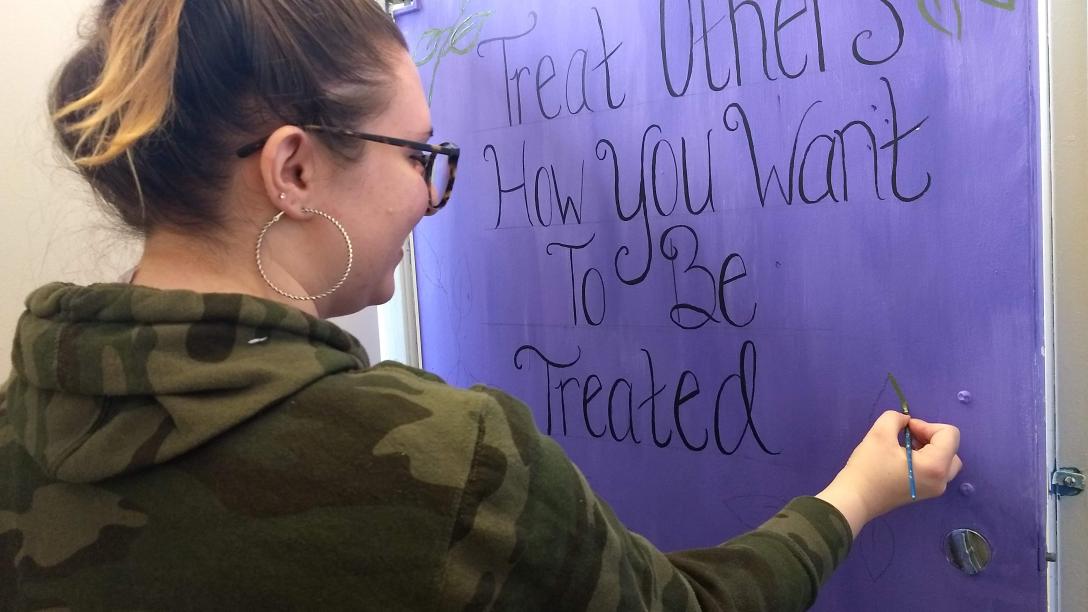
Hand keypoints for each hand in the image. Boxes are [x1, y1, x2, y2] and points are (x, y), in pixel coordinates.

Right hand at [815, 411, 962, 537]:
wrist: (855, 498)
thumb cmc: (868, 467)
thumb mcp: (879, 433)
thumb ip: (896, 418)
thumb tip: (906, 422)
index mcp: (935, 465)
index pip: (949, 434)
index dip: (927, 425)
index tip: (906, 429)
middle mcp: (942, 480)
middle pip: (952, 449)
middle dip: (932, 437)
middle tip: (908, 436)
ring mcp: (935, 489)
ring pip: (945, 461)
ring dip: (930, 448)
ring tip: (905, 446)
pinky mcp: (925, 493)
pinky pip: (936, 471)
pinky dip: (926, 460)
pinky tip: (903, 458)